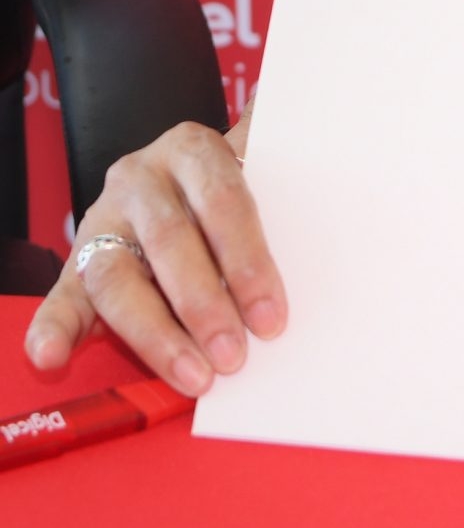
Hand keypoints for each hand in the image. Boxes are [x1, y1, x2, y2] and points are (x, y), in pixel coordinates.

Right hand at [22, 118, 285, 396]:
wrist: (177, 176)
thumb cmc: (230, 190)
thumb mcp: (257, 171)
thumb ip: (281, 193)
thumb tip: (345, 231)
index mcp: (193, 150)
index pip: (225, 202)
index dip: (249, 263)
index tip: (272, 318)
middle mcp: (141, 177)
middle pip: (172, 241)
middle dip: (206, 306)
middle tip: (235, 357)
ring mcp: (103, 219)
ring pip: (120, 278)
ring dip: (156, 335)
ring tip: (193, 377)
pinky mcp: (75, 260)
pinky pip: (60, 296)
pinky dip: (53, 329)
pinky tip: (53, 358)